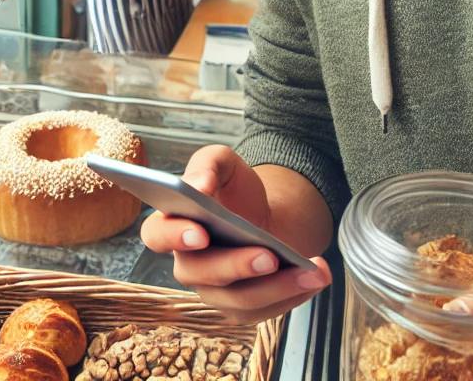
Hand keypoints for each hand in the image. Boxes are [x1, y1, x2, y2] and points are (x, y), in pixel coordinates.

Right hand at [139, 145, 330, 323]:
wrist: (263, 214)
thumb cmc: (235, 189)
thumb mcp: (223, 162)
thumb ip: (208, 164)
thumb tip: (198, 185)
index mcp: (171, 224)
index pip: (156, 235)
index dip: (173, 237)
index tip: (200, 233)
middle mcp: (188, 264)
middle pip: (201, 273)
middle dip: (236, 266)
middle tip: (268, 255)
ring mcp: (214, 290)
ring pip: (238, 300)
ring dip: (277, 287)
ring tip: (310, 270)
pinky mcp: (242, 307)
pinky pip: (265, 311)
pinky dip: (294, 295)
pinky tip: (316, 276)